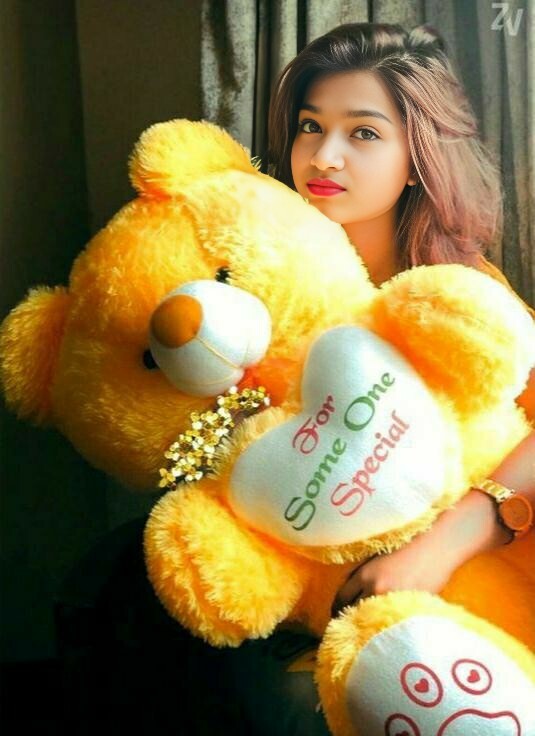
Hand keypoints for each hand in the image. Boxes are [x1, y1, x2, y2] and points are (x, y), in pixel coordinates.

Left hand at [332, 532, 456, 616]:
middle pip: (353, 613)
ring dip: (366, 626)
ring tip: (365, 632)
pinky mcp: (410, 609)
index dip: (336, 609)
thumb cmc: (407, 547)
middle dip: (348, 620)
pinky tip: (386, 628)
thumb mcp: (377, 558)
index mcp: (365, 575)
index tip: (336, 615)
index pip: (341, 599)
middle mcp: (376, 590)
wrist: (436, 547)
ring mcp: (394, 602)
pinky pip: (391, 623)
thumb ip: (363, 575)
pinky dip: (386, 626)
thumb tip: (351, 594)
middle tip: (347, 627)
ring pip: (371, 622)